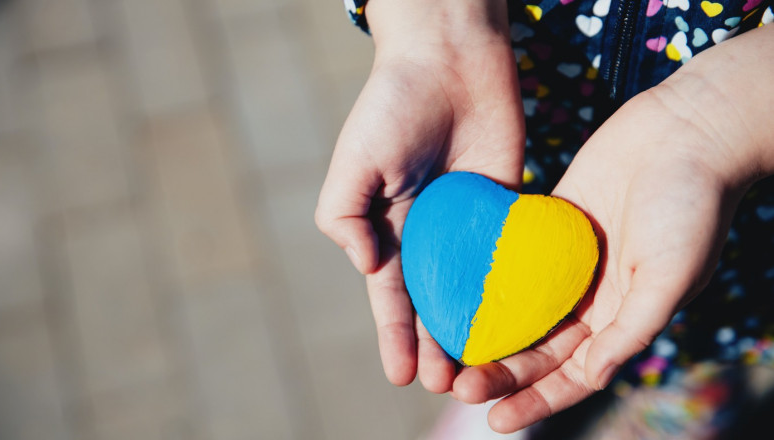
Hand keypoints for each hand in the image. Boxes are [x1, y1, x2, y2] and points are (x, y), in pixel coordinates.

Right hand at [315, 0, 524, 390]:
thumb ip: (344, 215)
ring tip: (484, 369)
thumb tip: (364, 267)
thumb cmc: (393, 106)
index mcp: (387, 227)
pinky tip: (522, 321)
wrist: (450, 59)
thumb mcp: (354, 161)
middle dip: (437, 344)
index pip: (390, 294)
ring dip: (475, 328)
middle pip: (433, 300)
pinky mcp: (505, 206)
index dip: (395, 335)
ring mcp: (467, 223)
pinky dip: (513, 288)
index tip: (402, 375)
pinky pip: (508, 254)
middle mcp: (427, 233)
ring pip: (473, 288)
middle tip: (449, 385)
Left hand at [451, 24, 773, 432]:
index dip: (537, 400)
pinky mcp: (550, 223)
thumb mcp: (671, 275)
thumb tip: (592, 377)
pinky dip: (489, 276)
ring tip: (447, 347)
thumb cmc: (691, 206)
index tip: (497, 421)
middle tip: (458, 385)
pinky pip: (513, 258)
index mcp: (621, 317)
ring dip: (488, 330)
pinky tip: (452, 289)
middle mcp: (591, 296)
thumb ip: (632, 327)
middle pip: (538, 347)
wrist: (687, 133)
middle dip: (501, 371)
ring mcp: (567, 261)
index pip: (573, 374)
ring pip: (520, 307)